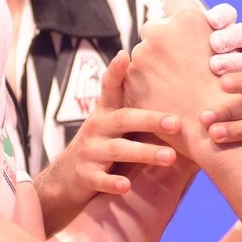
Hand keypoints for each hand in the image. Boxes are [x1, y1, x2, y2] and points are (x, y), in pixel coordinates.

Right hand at [35, 51, 184, 233]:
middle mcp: (97, 128)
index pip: (110, 88)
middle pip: (125, 119)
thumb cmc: (101, 147)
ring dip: (145, 153)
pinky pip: (100, 179)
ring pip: (118, 150)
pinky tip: (126, 186)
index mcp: (106, 113)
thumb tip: (173, 94)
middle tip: (176, 123)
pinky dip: (113, 182)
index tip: (125, 55)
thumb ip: (133, 109)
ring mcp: (89, 152)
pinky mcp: (85, 176)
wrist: (65, 179)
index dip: (116, 72)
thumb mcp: (112, 124)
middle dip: (151, 120)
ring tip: (169, 157)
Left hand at [125, 0, 237, 130]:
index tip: (189, 34)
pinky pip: (133, 76)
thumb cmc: (232, 91)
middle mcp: (160, 30)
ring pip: (144, 53)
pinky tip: (163, 98)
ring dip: (156, 65)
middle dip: (167, 42)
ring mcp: (142, 55)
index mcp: (188, 17)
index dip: (184, 17)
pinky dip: (145, 85)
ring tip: (176, 87)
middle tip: (183, 64)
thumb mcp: (238, 50)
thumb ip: (212, 29)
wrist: (215, 132)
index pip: (177, 1)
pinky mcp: (130, 80)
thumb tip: (201, 20)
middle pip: (157, 28)